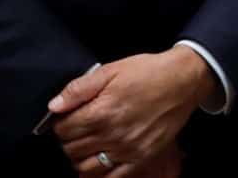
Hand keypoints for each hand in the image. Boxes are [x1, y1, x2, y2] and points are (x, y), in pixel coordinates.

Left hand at [50, 49, 216, 175]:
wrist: (184, 80)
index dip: (61, 123)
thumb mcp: (110, 70)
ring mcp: (127, 149)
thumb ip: (79, 88)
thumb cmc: (148, 72)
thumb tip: (54, 106)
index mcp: (101, 112)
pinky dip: (99, 175)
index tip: (68, 118)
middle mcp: (112, 135)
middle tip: (77, 129)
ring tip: (87, 145)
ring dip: (80, 158)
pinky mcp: (141, 158)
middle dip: (68, 140)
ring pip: (86, 167)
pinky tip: (98, 164)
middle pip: (71, 150)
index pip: (63, 130)